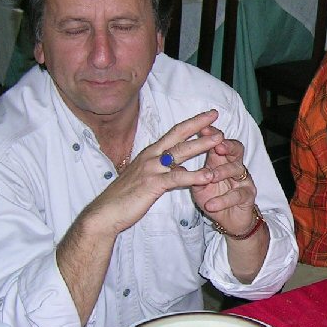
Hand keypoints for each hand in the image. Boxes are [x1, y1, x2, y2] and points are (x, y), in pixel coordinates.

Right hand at [87, 110, 225, 234]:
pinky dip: (194, 176)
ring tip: (219, 140)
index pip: (174, 132)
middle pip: (178, 135)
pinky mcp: (152, 184)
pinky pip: (177, 178)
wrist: (106, 212)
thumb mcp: (146, 177)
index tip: (208, 115)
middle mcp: (151, 156)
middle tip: (217, 116)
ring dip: (201, 145)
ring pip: (180, 153)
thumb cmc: (126, 196)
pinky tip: (208, 176)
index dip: (191, 122)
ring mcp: (151, 169)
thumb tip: (177, 167)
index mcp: (150, 153)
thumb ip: (162, 169)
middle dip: (198, 125)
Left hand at [190, 130, 260, 237]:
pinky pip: (237, 195)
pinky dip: (223, 200)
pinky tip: (211, 204)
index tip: (202, 128)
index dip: (213, 134)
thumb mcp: (199, 184)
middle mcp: (235, 166)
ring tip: (210, 177)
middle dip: (227, 145)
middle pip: (236, 149)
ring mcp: (243, 180)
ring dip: (222, 172)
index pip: (220, 141)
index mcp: (221, 161)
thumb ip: (192, 172)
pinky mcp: (248, 196)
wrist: (229, 221)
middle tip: (217, 146)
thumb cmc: (213, 198)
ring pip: (237, 170)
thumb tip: (174, 162)